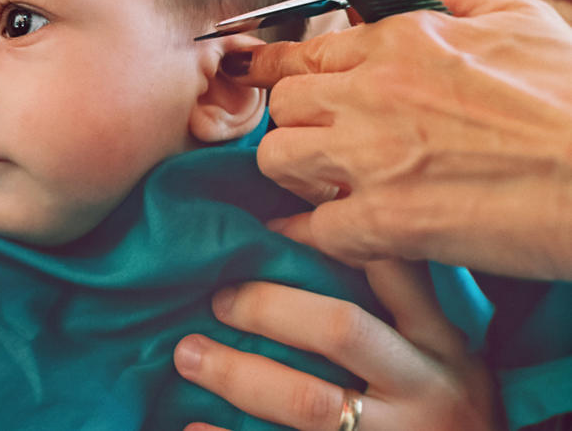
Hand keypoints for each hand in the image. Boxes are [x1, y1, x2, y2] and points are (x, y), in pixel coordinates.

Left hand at [174, 261, 499, 430]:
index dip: (324, 239)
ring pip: (308, 401)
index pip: (390, 270)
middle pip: (339, 328)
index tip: (267, 228)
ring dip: (237, 374)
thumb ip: (400, 312)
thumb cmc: (449, 416)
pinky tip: (193, 425)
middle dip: (267, 307)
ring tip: (188, 354)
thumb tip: (307, 240)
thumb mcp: (448, 360)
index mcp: (440, 345)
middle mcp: (423, 389)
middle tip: (216, 298)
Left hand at [239, 0, 571, 279]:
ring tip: (327, 186)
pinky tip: (333, 237)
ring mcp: (374, 156)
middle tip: (318, 144)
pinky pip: (313, 228)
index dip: (273, 69)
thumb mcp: (521, 24)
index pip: (303, 51)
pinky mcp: (386, 220)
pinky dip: (316, 236)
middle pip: (280, 104)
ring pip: (277, 159)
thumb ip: (456, 2)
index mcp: (401, 42)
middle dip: (293, 125)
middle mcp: (374, 91)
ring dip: (295, 176)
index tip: (252, 76)